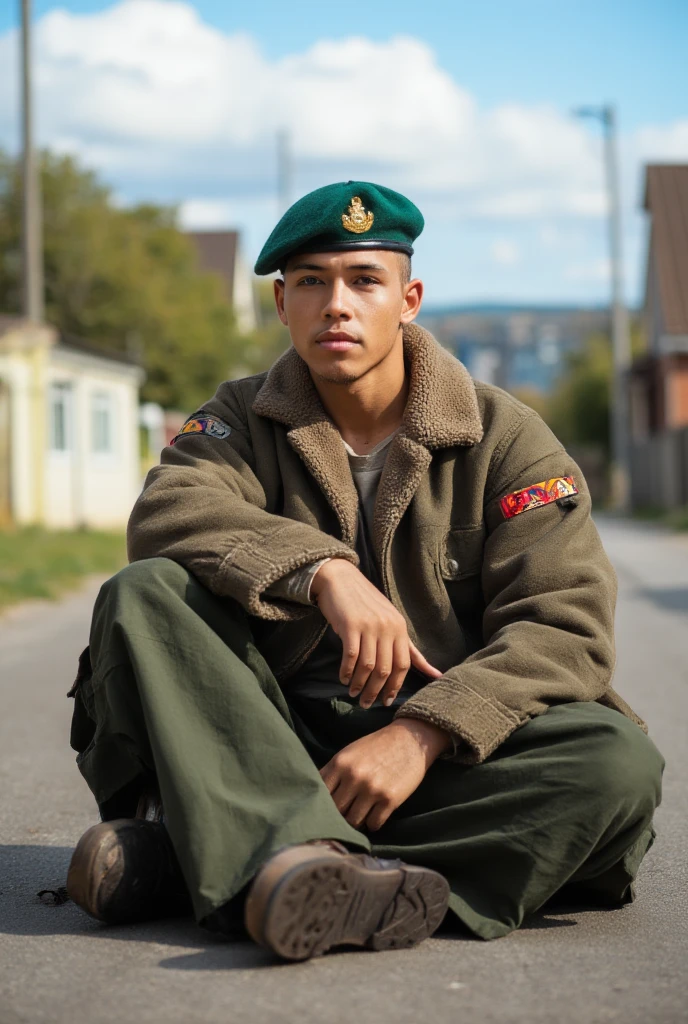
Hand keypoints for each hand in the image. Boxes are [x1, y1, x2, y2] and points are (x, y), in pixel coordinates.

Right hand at [310, 559, 441, 706]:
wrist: (340, 579)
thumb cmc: (366, 603)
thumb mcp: (392, 622)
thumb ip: (410, 650)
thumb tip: (436, 674)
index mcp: (400, 628)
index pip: (403, 665)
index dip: (395, 686)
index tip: (386, 701)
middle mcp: (387, 627)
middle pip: (385, 669)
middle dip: (376, 691)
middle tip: (366, 704)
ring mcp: (369, 626)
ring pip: (368, 666)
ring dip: (360, 684)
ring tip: (353, 693)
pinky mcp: (350, 625)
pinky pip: (351, 656)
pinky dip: (346, 671)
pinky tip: (343, 678)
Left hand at [320, 718, 451, 830]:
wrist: (410, 739)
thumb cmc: (377, 746)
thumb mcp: (350, 752)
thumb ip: (334, 771)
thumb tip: (317, 795)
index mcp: (340, 763)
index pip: (320, 793)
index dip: (321, 803)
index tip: (325, 807)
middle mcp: (354, 777)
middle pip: (336, 811)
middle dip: (339, 814)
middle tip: (345, 814)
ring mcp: (372, 789)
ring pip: (353, 821)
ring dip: (356, 821)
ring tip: (360, 815)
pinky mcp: (389, 800)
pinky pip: (374, 824)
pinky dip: (373, 823)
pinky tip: (375, 815)